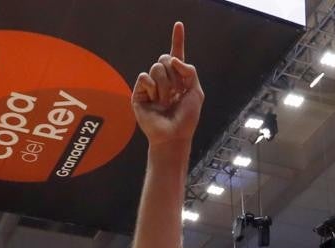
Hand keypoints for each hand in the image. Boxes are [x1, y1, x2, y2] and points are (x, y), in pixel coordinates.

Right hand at [132, 23, 203, 145]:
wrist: (173, 135)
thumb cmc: (186, 118)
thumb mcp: (196, 92)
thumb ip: (189, 71)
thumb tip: (173, 58)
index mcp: (178, 78)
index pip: (177, 55)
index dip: (178, 39)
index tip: (179, 24)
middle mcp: (163, 79)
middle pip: (164, 58)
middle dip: (173, 74)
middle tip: (175, 93)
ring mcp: (150, 85)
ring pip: (156, 67)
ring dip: (165, 85)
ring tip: (165, 101)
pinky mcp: (139, 92)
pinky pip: (144, 77)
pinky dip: (152, 89)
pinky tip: (154, 101)